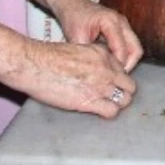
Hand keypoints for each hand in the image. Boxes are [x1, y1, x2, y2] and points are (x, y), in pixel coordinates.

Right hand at [11, 35, 138, 118]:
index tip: (110, 84)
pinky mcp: (90, 101)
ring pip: (124, 99)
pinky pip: (111, 111)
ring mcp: (100, 86)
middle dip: (124, 92)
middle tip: (114, 97)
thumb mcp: (78, 50)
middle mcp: (106, 69)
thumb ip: (91, 59)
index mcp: (103, 54)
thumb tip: (93, 69)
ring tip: (109, 106)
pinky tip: (101, 112)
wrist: (36, 65)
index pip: (122, 69)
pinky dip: (109, 113)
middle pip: (129, 85)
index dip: (117, 78)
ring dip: (118, 104)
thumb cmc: (49, 57)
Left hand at [50, 0, 143, 73]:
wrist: (72, 4)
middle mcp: (121, 22)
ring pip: (134, 48)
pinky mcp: (121, 29)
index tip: (109, 77)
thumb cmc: (73, 17)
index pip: (122, 49)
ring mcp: (123, 25)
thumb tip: (94, 72)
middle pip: (136, 49)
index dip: (117, 65)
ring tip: (112, 72)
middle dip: (128, 65)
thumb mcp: (76, 37)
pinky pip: (128, 45)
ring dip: (126, 61)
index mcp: (111, 22)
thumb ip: (88, 54)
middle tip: (115, 77)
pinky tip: (110, 63)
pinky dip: (122, 56)